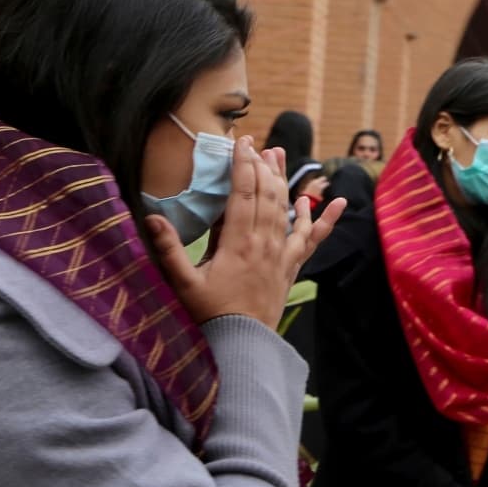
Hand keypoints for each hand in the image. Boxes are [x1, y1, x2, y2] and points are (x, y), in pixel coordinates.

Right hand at [149, 138, 345, 327]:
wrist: (243, 343)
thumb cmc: (209, 313)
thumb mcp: (183, 282)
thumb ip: (169, 249)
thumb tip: (152, 218)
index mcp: (239, 243)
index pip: (243, 194)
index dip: (243, 166)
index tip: (241, 143)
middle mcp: (265, 244)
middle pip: (267, 196)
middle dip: (262, 166)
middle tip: (257, 144)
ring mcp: (282, 254)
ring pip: (288, 210)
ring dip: (284, 181)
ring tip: (280, 156)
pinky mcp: (291, 266)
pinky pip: (312, 239)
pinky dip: (323, 220)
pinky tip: (335, 201)